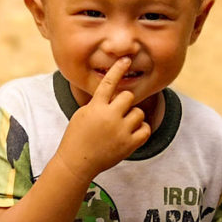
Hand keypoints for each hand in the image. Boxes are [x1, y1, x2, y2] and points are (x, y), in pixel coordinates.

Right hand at [55, 58, 150, 183]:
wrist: (77, 163)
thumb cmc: (77, 137)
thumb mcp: (82, 114)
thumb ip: (98, 103)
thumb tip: (113, 95)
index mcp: (95, 107)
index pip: (108, 83)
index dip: (117, 69)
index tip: (126, 59)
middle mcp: (109, 117)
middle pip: (128, 97)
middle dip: (124, 103)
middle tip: (117, 113)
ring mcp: (120, 131)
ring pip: (138, 113)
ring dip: (132, 117)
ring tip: (122, 126)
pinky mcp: (129, 145)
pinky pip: (145, 129)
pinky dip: (140, 130)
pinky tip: (131, 133)